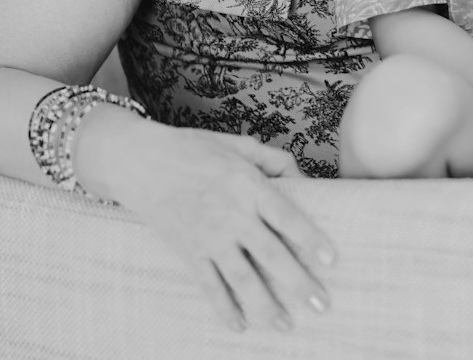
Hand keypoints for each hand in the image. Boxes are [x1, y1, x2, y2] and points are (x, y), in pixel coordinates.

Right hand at [75, 109, 335, 332]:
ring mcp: (209, 238)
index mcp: (249, 186)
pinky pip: (209, 286)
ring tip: (286, 326)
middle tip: (322, 305)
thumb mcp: (239, 145)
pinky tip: (240, 326)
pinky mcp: (188, 252)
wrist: (140, 162)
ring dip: (266, 306)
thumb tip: (305, 178)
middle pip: (271, 255)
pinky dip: (224, 309)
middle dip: (298, 283)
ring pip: (242, 279)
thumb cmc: (194, 149)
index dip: (310, 239)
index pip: (287, 216)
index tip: (331, 260)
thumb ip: (275, 160)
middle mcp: (232, 215)